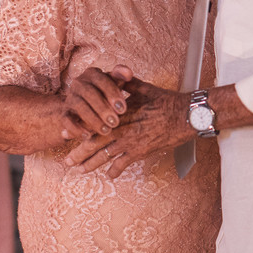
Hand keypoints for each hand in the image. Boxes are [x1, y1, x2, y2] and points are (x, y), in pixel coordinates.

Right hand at [59, 65, 132, 141]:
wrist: (85, 105)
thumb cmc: (105, 93)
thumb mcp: (114, 84)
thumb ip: (121, 77)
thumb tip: (128, 73)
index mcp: (92, 74)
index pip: (102, 80)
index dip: (112, 94)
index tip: (122, 109)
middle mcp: (79, 83)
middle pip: (90, 93)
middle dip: (103, 109)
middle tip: (115, 122)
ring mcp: (70, 97)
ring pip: (79, 106)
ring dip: (93, 119)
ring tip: (106, 131)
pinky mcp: (64, 112)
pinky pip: (66, 120)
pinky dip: (76, 128)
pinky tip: (88, 136)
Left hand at [64, 78, 192, 177]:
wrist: (185, 115)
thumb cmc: (166, 100)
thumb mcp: (144, 88)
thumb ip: (127, 84)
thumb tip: (117, 76)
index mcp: (119, 112)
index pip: (94, 122)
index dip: (79, 129)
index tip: (67, 134)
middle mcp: (121, 128)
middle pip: (94, 143)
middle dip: (79, 153)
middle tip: (67, 161)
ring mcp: (130, 141)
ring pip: (105, 156)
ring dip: (91, 164)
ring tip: (81, 170)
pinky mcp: (141, 151)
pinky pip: (123, 164)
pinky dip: (115, 171)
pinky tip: (110, 175)